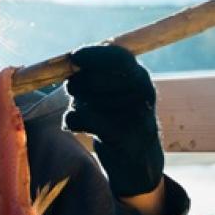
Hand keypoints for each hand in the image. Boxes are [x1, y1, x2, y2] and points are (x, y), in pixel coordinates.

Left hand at [63, 45, 163, 197]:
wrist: (137, 160)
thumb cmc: (115, 118)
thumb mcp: (108, 91)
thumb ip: (92, 74)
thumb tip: (71, 59)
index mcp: (140, 78)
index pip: (119, 57)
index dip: (93, 54)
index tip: (74, 57)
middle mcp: (143, 94)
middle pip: (94, 79)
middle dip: (76, 85)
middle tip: (73, 92)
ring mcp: (137, 117)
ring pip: (86, 101)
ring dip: (76, 105)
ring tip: (86, 111)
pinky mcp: (126, 140)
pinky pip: (84, 121)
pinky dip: (72, 121)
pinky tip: (77, 125)